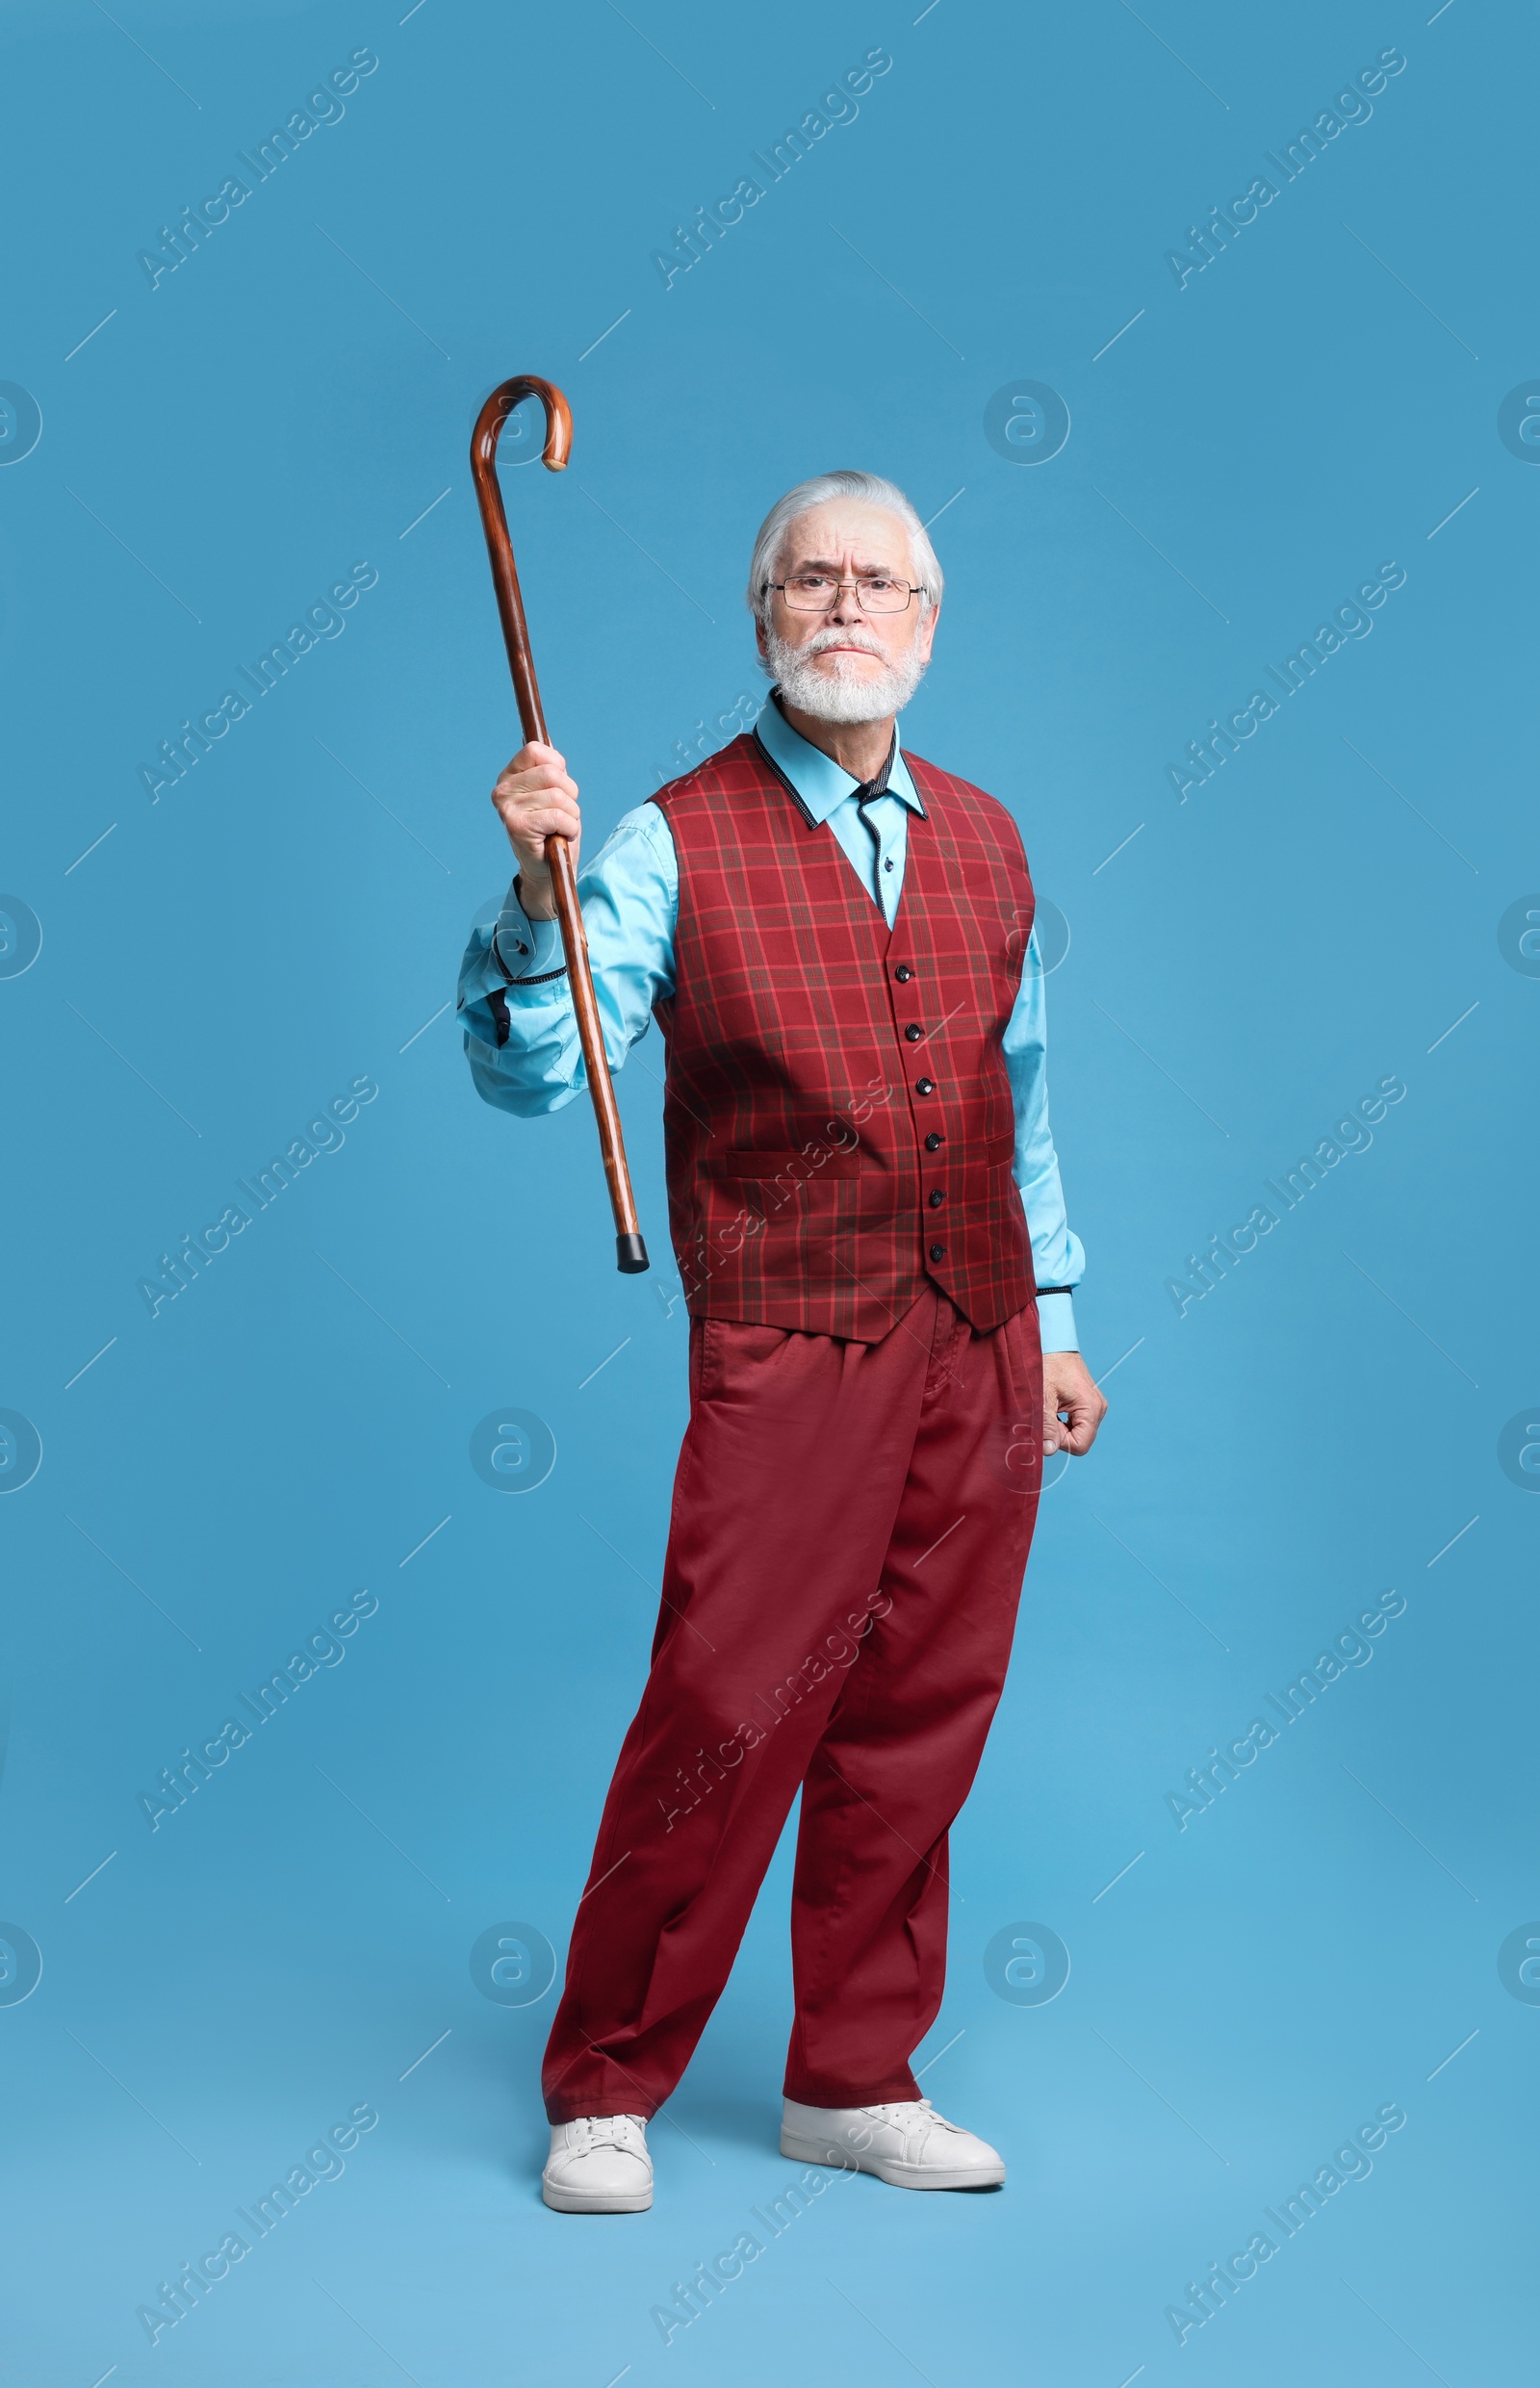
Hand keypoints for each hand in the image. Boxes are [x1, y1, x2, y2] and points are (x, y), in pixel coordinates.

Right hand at [490, 741, 579, 918]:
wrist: (548, 868)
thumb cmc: (553, 828)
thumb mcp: (553, 790)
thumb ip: (548, 765)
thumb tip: (547, 738)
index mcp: (509, 776)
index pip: (536, 750)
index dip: (558, 766)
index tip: (558, 787)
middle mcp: (502, 790)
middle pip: (553, 774)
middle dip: (570, 795)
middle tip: (561, 814)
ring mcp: (507, 808)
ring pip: (559, 796)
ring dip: (570, 815)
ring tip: (559, 828)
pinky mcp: (517, 826)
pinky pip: (558, 816)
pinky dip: (569, 828)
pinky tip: (558, 837)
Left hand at [1043, 1350, 1106, 1456]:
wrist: (1054, 1344)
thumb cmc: (1049, 1365)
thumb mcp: (1043, 1397)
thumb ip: (1046, 1425)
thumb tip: (1048, 1450)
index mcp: (1091, 1408)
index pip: (1080, 1445)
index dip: (1060, 1443)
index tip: (1046, 1427)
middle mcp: (1098, 1409)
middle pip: (1079, 1440)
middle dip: (1059, 1435)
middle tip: (1045, 1414)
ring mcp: (1095, 1407)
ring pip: (1077, 1433)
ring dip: (1059, 1428)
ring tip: (1049, 1408)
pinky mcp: (1088, 1404)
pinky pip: (1076, 1424)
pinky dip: (1062, 1422)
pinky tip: (1054, 1407)